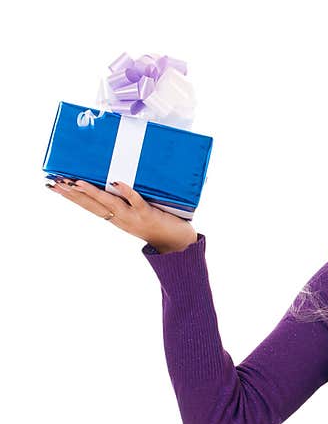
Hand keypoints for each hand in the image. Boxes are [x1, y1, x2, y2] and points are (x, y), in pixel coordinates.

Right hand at [46, 175, 196, 253]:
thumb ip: (127, 200)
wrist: (180, 244)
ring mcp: (134, 217)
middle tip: (54, 182)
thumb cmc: (160, 224)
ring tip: (76, 182)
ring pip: (109, 204)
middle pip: (92, 205)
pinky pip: (136, 201)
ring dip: (93, 193)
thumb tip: (117, 179)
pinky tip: (116, 182)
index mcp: (116, 218)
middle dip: (72, 194)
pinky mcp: (149, 214)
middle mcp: (121, 219)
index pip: (88, 206)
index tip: (52, 185)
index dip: (70, 196)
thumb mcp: (137, 213)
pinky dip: (127, 192)